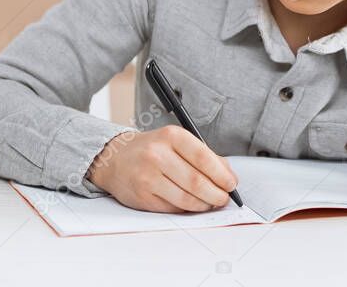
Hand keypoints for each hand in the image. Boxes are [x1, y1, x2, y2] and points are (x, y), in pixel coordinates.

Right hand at [86, 125, 238, 212]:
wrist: (115, 158)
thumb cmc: (153, 149)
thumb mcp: (177, 142)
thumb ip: (205, 155)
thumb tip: (229, 177)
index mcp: (171, 136)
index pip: (203, 157)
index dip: (222, 175)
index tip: (232, 184)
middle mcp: (157, 155)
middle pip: (196, 181)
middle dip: (216, 194)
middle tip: (224, 198)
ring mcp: (147, 177)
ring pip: (186, 199)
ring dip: (204, 205)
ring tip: (210, 203)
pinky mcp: (142, 196)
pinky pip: (172, 208)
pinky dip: (188, 210)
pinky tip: (192, 205)